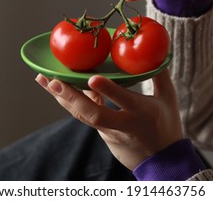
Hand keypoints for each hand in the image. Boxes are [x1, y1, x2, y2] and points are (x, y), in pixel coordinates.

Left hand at [35, 70, 182, 170]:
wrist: (163, 162)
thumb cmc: (167, 125)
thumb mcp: (169, 98)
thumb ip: (160, 74)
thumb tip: (156, 50)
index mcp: (141, 112)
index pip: (123, 100)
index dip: (107, 91)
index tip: (92, 79)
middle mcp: (122, 124)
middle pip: (93, 113)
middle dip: (71, 97)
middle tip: (53, 81)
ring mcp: (110, 132)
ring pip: (82, 115)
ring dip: (61, 98)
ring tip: (43, 80)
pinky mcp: (103, 135)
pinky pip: (84, 116)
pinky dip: (69, 102)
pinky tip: (55, 89)